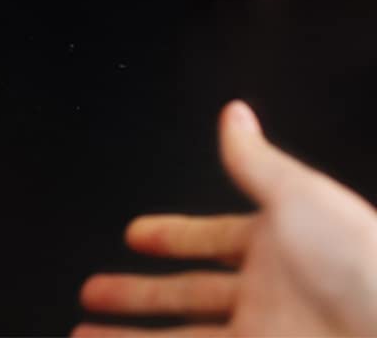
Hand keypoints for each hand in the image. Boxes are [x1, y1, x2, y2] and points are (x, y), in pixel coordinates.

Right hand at [76, 101, 376, 336]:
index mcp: (276, 249)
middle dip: (136, 295)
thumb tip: (235, 117)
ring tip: (83, 337)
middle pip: (185, 297)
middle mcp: (267, 299)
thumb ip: (256, 161)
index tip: (136, 235)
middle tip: (94, 293)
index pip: (210, 241)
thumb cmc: (361, 263)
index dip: (172, 236)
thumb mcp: (300, 196)